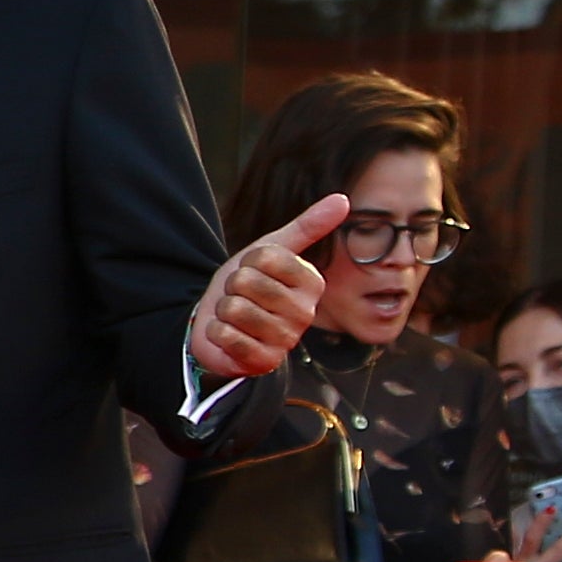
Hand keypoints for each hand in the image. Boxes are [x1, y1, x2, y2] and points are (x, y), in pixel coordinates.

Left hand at [192, 193, 349, 380]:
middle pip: (246, 281)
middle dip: (232, 287)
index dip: (248, 262)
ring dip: (224, 311)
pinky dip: (217, 333)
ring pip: (234, 308)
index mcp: (312, 283)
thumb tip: (344, 199)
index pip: (266, 256)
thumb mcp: (271, 251)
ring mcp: (286, 340)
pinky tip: (229, 336)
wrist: (220, 325)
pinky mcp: (264, 362)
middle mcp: (305, 312)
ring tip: (235, 317)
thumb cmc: (248, 286)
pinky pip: (226, 336)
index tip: (254, 272)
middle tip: (241, 297)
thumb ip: (307, 227)